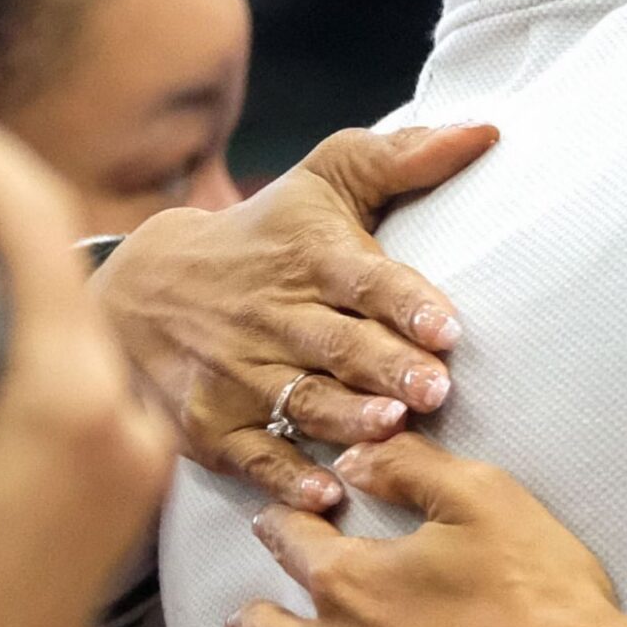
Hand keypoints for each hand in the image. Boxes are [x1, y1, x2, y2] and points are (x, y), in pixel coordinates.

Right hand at [93, 124, 496, 511]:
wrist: (141, 286)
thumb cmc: (263, 232)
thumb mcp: (324, 180)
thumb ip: (402, 158)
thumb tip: (486, 130)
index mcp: (312, 259)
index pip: (366, 280)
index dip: (407, 303)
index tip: (447, 327)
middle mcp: (275, 317)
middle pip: (339, 346)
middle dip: (388, 368)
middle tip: (435, 389)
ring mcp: (238, 374)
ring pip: (302, 401)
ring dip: (347, 420)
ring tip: (391, 430)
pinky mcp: (210, 425)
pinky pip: (253, 455)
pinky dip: (285, 477)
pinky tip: (323, 496)